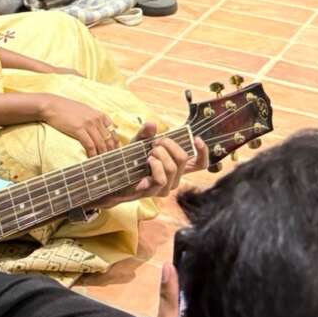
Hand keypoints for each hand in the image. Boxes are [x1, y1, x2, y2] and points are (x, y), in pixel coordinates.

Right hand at [38, 95, 117, 156]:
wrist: (51, 105)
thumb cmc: (66, 108)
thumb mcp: (85, 110)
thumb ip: (96, 118)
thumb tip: (105, 127)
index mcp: (99, 114)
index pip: (113, 130)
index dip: (115, 142)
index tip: (116, 151)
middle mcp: (96, 119)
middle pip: (109, 138)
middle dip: (111, 151)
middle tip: (111, 160)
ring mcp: (88, 124)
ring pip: (101, 143)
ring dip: (102, 155)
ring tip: (102, 163)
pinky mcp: (78, 129)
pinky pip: (90, 145)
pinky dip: (92, 154)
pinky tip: (92, 160)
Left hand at [92, 123, 206, 208]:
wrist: (113, 180)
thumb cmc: (129, 162)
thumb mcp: (138, 144)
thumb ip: (145, 134)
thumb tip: (152, 124)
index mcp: (177, 167)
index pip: (200, 163)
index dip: (203, 152)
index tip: (197, 139)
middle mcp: (175, 178)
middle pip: (183, 158)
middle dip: (169, 145)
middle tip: (155, 143)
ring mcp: (165, 187)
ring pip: (172, 167)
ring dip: (160, 155)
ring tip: (149, 153)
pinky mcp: (154, 192)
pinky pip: (161, 178)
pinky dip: (155, 166)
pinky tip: (148, 161)